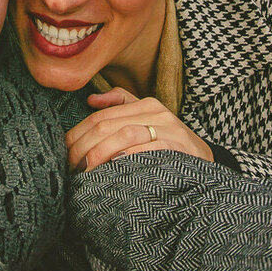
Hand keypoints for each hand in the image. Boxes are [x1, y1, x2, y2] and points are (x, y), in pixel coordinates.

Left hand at [66, 87, 213, 171]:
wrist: (206, 163)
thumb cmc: (170, 145)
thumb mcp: (147, 121)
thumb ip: (121, 105)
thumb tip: (91, 100)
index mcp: (144, 104)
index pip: (100, 117)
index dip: (77, 135)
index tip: (65, 154)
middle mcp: (155, 111)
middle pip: (106, 125)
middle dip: (83, 147)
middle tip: (71, 167)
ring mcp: (168, 128)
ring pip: (123, 134)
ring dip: (100, 153)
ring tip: (86, 170)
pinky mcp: (178, 146)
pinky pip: (146, 148)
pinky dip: (126, 157)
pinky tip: (112, 168)